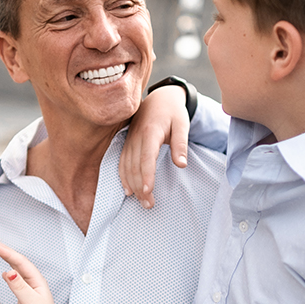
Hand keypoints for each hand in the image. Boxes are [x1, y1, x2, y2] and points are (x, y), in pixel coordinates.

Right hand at [0, 240, 63, 303]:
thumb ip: (19, 287)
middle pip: (19, 264)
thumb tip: (9, 272)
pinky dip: (9, 275)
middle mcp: (34, 284)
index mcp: (37, 282)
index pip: (21, 263)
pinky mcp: (24, 299)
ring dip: (8, 261)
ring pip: (18, 271)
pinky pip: (16, 282)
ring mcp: (29, 291)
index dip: (8, 252)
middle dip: (7, 253)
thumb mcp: (30, 302)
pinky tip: (6, 274)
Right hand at [119, 84, 189, 208]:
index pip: (146, 157)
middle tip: (149, 205)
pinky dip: (123, 177)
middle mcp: (136, 137)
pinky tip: (128, 190)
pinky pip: (122, 162)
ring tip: (142, 202)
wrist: (160, 98)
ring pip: (126, 167)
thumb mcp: (182, 124)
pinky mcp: (127, 143)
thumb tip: (182, 164)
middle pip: (135, 166)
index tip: (148, 191)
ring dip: (132, 186)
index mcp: (150, 132)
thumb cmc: (173, 113)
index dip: (146, 175)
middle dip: (140, 187)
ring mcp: (130, 140)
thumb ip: (181, 144)